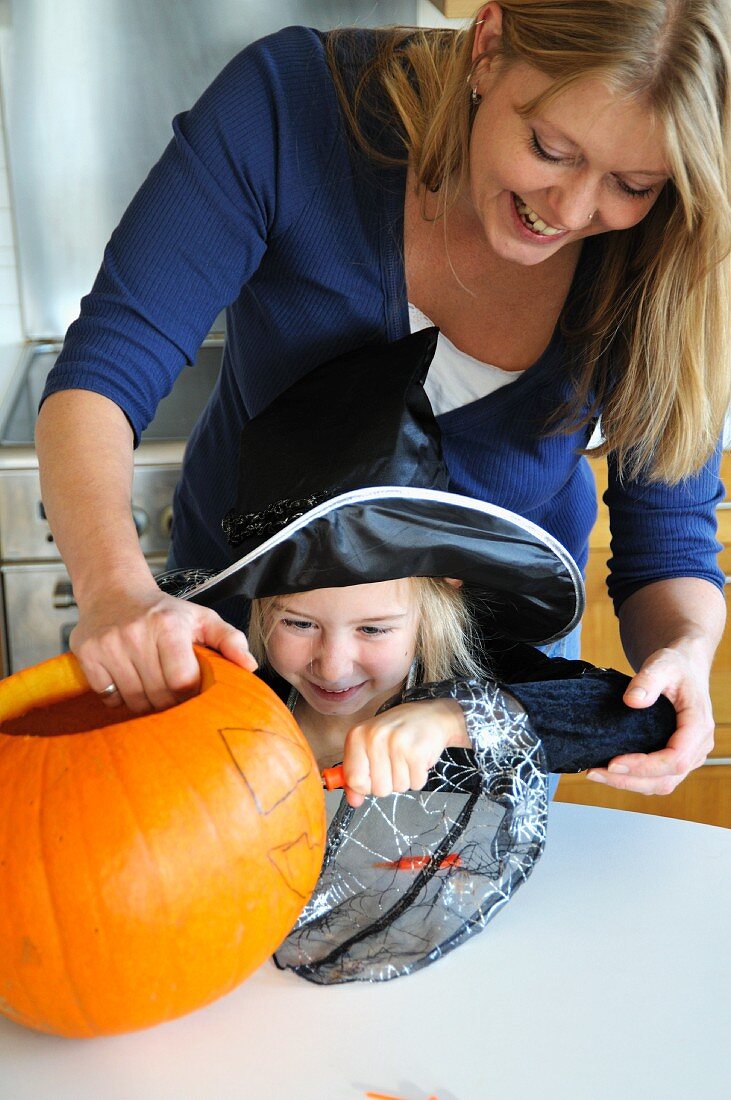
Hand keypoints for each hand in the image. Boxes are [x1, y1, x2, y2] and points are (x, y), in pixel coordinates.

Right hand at [70, 579, 256, 712]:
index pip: (182, 681)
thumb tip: (250, 666)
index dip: (189, 694)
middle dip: (168, 702)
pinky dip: (119, 698)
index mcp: (168, 626)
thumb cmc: (164, 611)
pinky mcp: (87, 654)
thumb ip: (229, 639)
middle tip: (171, 693)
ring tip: (151, 688)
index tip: (190, 691)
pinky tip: (127, 682)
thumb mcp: (201, 618)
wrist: (113, 591)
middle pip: (158, 695)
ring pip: (133, 699)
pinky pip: (107, 696)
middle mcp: (136, 633)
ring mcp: (108, 644)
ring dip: (145, 703)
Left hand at [339, 698, 468, 807]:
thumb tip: (353, 801)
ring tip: (408, 758)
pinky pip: (416, 784)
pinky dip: (419, 776)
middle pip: (378, 789)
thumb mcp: (371, 747)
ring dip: (406, 778)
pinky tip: (418, 758)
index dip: (366, 785)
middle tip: (396, 762)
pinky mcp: (417, 751)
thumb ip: (358, 775)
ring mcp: (396, 743)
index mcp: (357, 735)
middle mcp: (374, 737)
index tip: (375, 774)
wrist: (431, 716)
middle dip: (390, 783)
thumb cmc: (398, 733)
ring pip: (398, 788)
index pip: (353, 780)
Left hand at [586, 645, 713, 794]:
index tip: (614, 763)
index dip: (645, 766)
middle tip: (595, 772)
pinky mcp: (677, 758)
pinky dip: (634, 779)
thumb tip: (632, 701)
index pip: (676, 759)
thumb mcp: (661, 665)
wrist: (683, 668)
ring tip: (596, 773)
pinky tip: (610, 771)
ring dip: (629, 783)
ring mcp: (689, 755)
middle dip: (629, 780)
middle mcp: (698, 746)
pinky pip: (658, 778)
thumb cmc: (675, 666)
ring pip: (662, 784)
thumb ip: (647, 681)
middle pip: (666, 779)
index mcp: (698, 726)